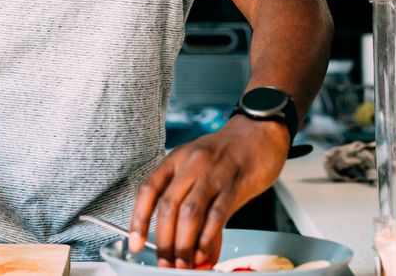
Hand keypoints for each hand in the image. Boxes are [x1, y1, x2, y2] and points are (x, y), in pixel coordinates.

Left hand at [129, 117, 289, 268]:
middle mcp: (192, 164)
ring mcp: (213, 173)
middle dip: (164, 241)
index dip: (138, 218)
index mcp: (176, 159)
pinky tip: (204, 252)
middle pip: (168, 206)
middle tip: (165, 262)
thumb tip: (190, 249)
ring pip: (190, 213)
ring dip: (184, 244)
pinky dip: (207, 238)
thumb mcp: (202, 172)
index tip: (135, 242)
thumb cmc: (228, 153)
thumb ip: (194, 208)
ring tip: (183, 264)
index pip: (149, 189)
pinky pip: (217, 215)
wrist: (260, 132)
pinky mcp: (235, 184)